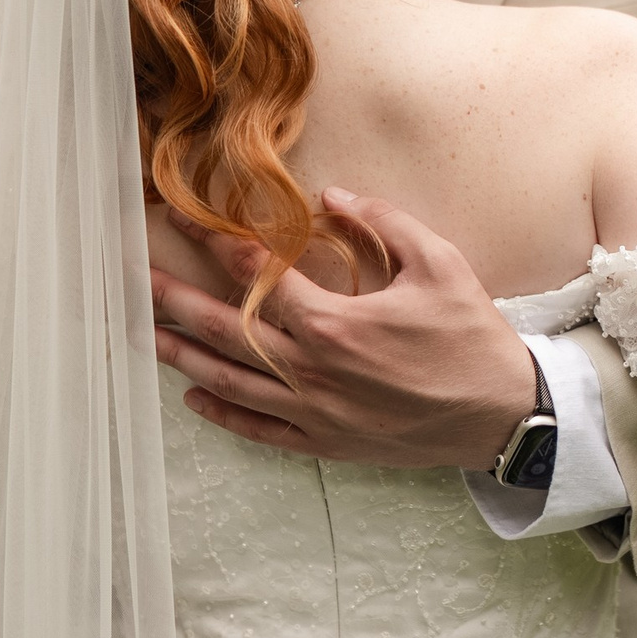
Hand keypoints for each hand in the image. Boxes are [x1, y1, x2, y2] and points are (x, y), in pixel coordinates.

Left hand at [151, 190, 538, 469]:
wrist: (503, 415)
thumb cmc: (471, 336)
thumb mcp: (438, 262)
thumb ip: (381, 221)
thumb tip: (330, 195)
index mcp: (333, 321)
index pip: (256, 273)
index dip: (215, 241)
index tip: (183, 217)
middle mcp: (311, 369)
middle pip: (224, 330)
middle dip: (174, 301)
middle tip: (133, 280)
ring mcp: (314, 411)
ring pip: (230, 382)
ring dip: (183, 357)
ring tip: (144, 336)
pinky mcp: (325, 442)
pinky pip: (260, 430)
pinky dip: (224, 414)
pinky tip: (194, 399)